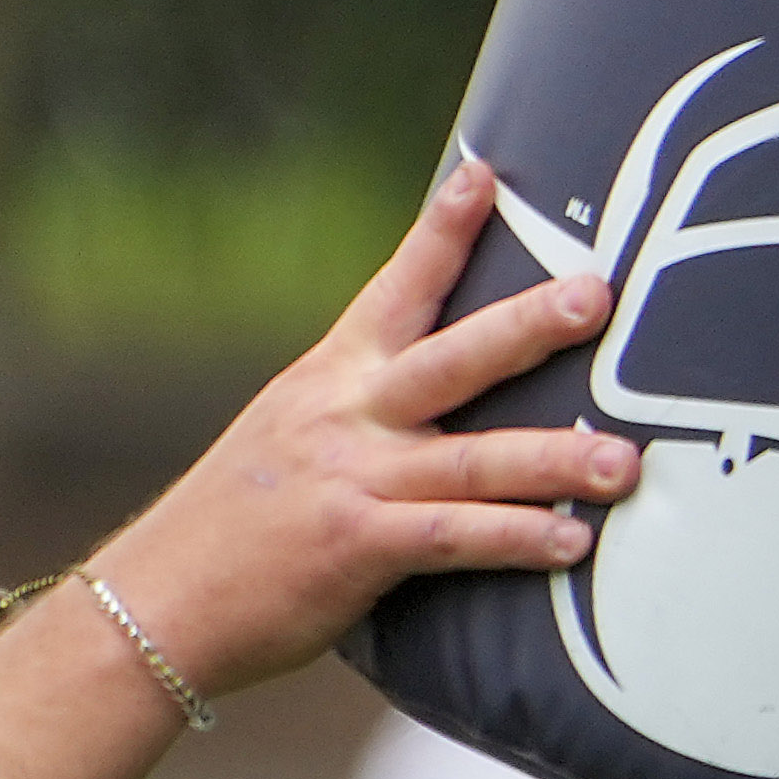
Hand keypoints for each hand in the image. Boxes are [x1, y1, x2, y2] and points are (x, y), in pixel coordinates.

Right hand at [80, 162, 637, 700]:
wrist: (151, 606)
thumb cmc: (234, 526)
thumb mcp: (290, 435)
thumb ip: (365, 408)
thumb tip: (441, 384)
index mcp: (331, 379)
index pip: (395, 289)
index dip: (441, 231)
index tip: (485, 173)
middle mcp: (346, 417)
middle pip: (452, 358)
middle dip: (528, 324)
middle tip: (598, 295)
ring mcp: (353, 479)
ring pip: (474, 459)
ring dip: (556, 459)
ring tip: (626, 461)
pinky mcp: (356, 546)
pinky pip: (453, 538)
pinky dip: (516, 538)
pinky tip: (571, 543)